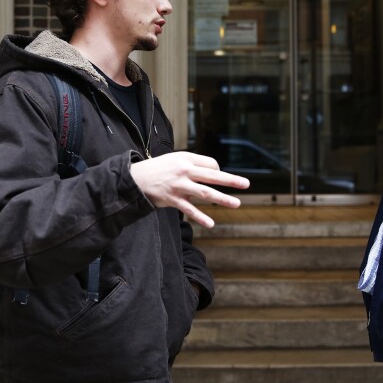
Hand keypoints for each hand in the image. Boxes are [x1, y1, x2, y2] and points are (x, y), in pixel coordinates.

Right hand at [130, 151, 248, 227]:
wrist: (135, 178)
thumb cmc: (158, 168)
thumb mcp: (175, 159)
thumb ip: (193, 163)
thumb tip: (214, 170)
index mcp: (186, 159)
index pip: (211, 164)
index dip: (218, 171)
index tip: (219, 178)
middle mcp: (184, 171)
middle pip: (213, 176)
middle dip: (231, 180)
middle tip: (246, 184)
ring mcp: (179, 186)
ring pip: (205, 193)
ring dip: (222, 199)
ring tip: (236, 203)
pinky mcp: (172, 199)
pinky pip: (189, 209)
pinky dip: (200, 216)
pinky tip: (211, 223)